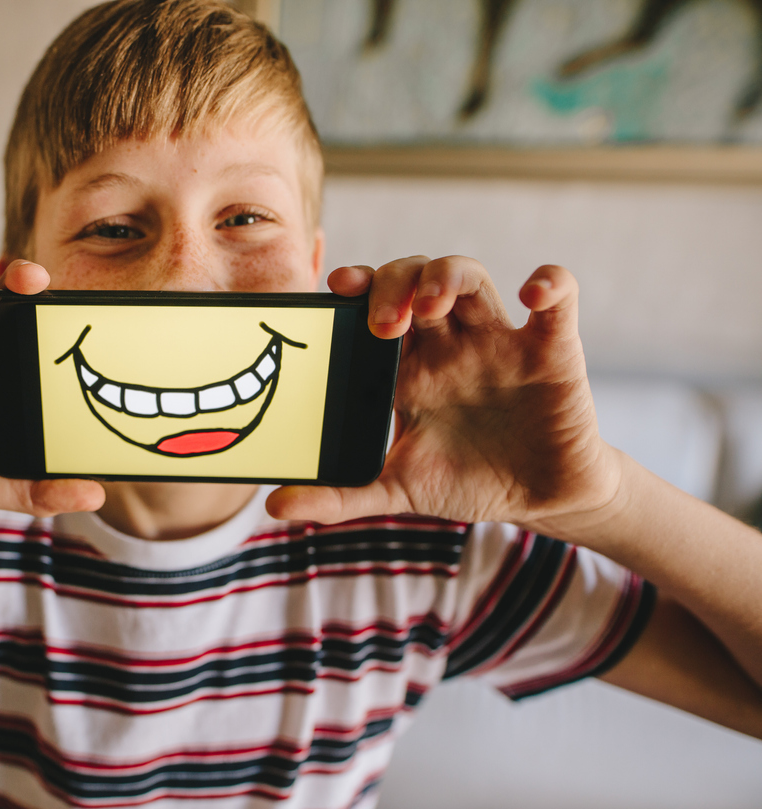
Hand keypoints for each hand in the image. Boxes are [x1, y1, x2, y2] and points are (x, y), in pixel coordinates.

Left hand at [268, 256, 622, 531]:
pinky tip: (531, 296)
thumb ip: (341, 496)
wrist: (538, 502)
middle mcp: (449, 343)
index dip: (357, 285)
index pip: (374, 305)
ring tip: (429, 306)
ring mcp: (499, 341)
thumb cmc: (466, 482)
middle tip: (383, 322)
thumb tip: (276, 506)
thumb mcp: (398, 490)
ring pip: (470, 276)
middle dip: (393, 283)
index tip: (337, 288)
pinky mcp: (552, 350)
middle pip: (414, 278)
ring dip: (446, 276)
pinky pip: (557, 298)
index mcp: (408, 366)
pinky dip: (549, 284)